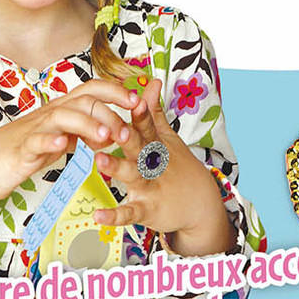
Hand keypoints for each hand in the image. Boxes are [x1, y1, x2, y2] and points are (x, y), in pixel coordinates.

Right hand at [0, 85, 138, 208]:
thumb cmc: (21, 152)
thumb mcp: (58, 141)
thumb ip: (81, 135)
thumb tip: (109, 132)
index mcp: (61, 111)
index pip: (91, 90)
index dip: (116, 91)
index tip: (138, 101)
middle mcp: (50, 115)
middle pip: (83, 101)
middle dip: (110, 114)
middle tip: (128, 132)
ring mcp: (35, 131)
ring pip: (63, 117)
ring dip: (87, 125)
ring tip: (105, 138)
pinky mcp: (20, 151)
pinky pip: (37, 142)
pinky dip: (50, 142)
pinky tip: (63, 146)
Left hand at [101, 94, 229, 250]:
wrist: (200, 204)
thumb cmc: (178, 167)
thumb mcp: (168, 138)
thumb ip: (155, 112)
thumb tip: (151, 82)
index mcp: (156, 144)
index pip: (148, 126)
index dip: (141, 114)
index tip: (134, 99)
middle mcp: (152, 163)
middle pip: (139, 147)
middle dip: (128, 137)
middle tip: (116, 127)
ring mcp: (150, 186)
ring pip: (132, 175)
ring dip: (116, 168)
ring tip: (99, 161)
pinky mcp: (146, 209)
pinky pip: (129, 213)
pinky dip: (114, 216)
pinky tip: (98, 216)